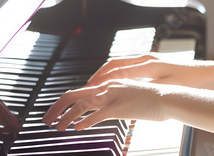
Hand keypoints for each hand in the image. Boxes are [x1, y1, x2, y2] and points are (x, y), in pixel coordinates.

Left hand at [43, 78, 169, 131]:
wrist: (167, 97)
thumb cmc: (152, 100)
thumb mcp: (130, 98)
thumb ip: (116, 102)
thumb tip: (105, 110)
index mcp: (109, 85)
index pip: (81, 91)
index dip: (65, 102)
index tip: (57, 112)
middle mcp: (107, 88)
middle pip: (74, 95)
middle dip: (57, 107)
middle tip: (47, 119)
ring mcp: (112, 97)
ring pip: (81, 105)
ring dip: (66, 117)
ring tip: (58, 127)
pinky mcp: (118, 108)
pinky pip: (96, 116)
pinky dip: (84, 122)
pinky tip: (77, 128)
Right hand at [86, 53, 191, 86]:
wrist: (204, 75)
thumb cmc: (189, 81)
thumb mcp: (168, 87)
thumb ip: (148, 88)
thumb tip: (131, 92)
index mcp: (148, 64)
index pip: (118, 70)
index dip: (102, 79)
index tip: (90, 87)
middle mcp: (146, 59)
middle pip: (115, 64)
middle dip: (99, 75)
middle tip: (87, 87)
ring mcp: (148, 61)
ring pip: (121, 65)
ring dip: (107, 74)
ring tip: (97, 86)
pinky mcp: (152, 65)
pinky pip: (128, 68)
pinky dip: (117, 75)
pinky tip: (115, 84)